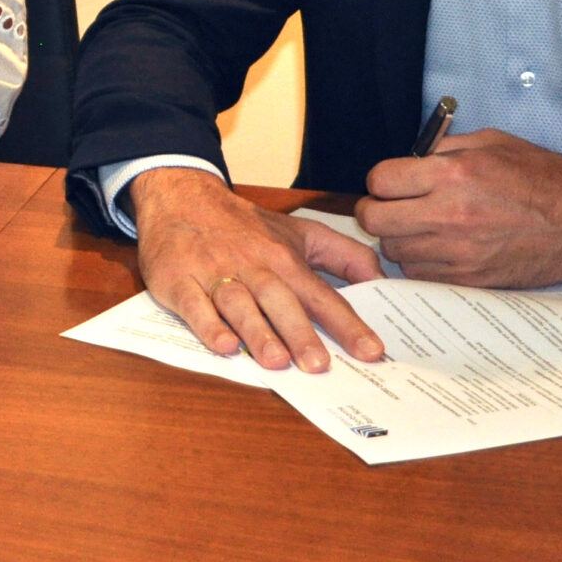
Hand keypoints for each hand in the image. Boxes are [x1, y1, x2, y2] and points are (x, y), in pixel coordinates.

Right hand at [128, 167, 385, 372]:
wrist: (181, 196)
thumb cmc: (245, 225)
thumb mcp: (300, 231)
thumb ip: (343, 255)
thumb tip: (382, 279)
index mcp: (284, 258)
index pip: (320, 294)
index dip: (347, 323)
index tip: (371, 351)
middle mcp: (252, 266)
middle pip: (279, 300)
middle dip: (300, 332)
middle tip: (318, 366)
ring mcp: (214, 272)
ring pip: (238, 303)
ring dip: (257, 331)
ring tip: (276, 362)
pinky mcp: (179, 280)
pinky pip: (194, 305)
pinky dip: (208, 325)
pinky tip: (224, 345)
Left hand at [355, 128, 561, 285]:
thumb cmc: (541, 178)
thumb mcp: (491, 143)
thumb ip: (443, 149)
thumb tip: (407, 161)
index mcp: (453, 175)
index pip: (380, 181)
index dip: (382, 180)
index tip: (393, 182)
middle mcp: (449, 215)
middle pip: (376, 219)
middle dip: (378, 209)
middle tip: (394, 205)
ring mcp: (458, 252)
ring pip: (394, 251)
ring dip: (399, 237)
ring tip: (421, 226)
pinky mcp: (469, 279)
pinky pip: (419, 274)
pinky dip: (420, 261)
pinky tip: (438, 248)